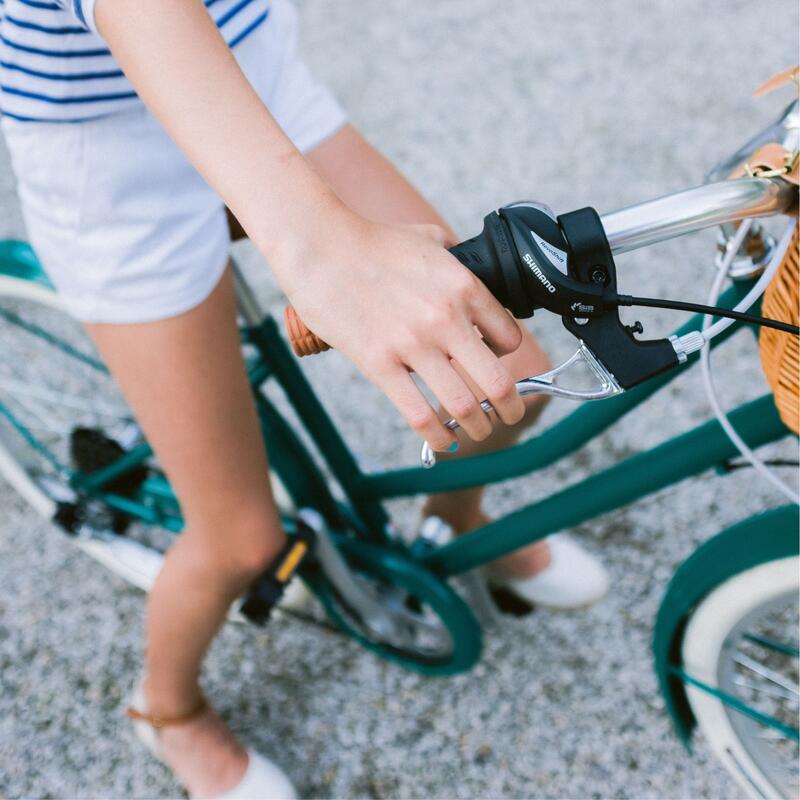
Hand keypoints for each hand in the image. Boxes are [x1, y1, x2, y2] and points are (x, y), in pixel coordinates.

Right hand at [280, 214, 524, 450]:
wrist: (320, 246)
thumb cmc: (371, 241)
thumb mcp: (429, 239)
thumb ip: (456, 258)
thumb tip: (468, 268)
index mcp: (464, 288)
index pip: (510, 338)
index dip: (508, 358)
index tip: (496, 364)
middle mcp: (446, 319)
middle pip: (498, 382)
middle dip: (511, 408)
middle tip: (510, 415)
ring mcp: (413, 345)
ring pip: (464, 405)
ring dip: (479, 427)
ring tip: (479, 431)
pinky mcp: (380, 364)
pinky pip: (419, 415)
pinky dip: (438, 437)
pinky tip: (444, 441)